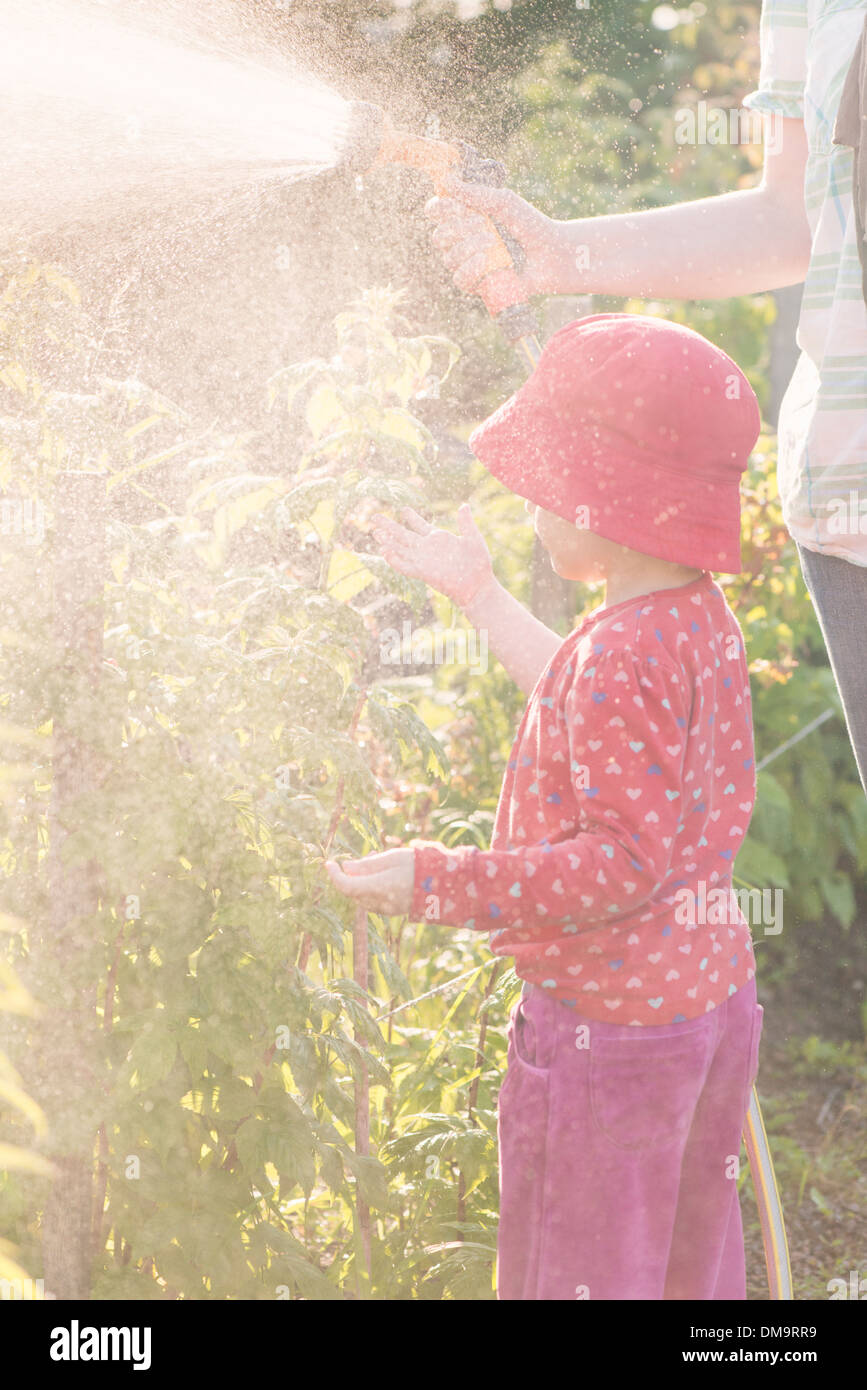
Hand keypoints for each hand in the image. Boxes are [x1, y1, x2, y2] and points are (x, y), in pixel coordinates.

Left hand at [325, 848, 414, 915]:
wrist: (442, 882)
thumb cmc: (417, 864)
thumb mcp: (391, 857)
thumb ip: (366, 864)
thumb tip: (346, 866)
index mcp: (379, 887)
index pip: (346, 886)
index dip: (334, 875)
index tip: (329, 863)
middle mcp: (380, 902)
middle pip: (352, 891)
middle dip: (351, 874)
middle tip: (367, 856)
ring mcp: (385, 909)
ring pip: (360, 896)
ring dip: (360, 880)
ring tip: (377, 861)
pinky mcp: (391, 910)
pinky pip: (371, 900)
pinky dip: (369, 888)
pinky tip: (382, 875)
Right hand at [370, 503, 494, 609]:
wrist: (478, 585)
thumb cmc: (478, 564)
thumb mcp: (473, 539)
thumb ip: (466, 523)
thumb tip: (463, 505)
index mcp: (438, 539)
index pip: (420, 525)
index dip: (411, 517)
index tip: (403, 509)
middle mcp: (427, 549)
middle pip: (403, 535)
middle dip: (389, 527)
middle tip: (374, 517)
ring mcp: (423, 560)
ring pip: (400, 549)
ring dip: (388, 542)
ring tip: (375, 533)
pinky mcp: (423, 572)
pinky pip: (405, 566)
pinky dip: (395, 560)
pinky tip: (385, 553)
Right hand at [424, 179, 556, 297]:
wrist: (551, 253)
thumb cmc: (529, 225)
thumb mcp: (504, 202)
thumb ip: (476, 193)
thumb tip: (447, 180)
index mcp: (464, 218)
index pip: (436, 212)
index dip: (439, 209)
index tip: (457, 206)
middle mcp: (461, 242)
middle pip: (439, 237)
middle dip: (458, 229)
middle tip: (482, 223)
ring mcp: (468, 264)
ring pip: (449, 258)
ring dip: (468, 247)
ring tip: (492, 242)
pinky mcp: (477, 285)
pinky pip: (460, 279)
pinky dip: (470, 268)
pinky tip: (485, 261)